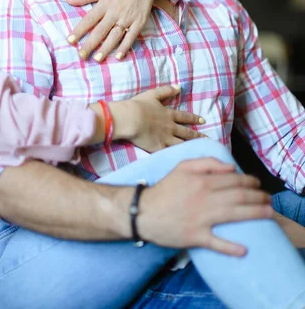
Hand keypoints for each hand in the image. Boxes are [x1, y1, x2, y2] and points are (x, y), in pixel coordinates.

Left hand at [66, 0, 164, 61]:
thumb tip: (67, 0)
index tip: (70, 41)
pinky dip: (125, 46)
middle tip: (81, 56)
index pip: (89, 19)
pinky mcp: (139, 22)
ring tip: (97, 59)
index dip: (79, 30)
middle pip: (100, 30)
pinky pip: (131, 36)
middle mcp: (114, 12)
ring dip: (106, 48)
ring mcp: (127, 18)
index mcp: (104, 4)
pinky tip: (118, 56)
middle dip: (90, 44)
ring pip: (114, 35)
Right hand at [109, 86, 205, 152]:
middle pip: (187, 132)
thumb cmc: (139, 105)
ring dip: (191, 146)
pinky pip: (170, 153)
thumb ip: (166, 91)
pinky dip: (178, 155)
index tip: (203, 120)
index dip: (194, 118)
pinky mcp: (158, 148)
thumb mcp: (153, 94)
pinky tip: (185, 158)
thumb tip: (179, 87)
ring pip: (182, 143)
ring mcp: (165, 138)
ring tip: (200, 148)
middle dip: (198, 135)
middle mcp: (170, 127)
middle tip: (207, 138)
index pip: (185, 117)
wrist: (131, 118)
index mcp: (168, 114)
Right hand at [139, 158, 272, 255]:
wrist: (144, 211)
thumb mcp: (182, 167)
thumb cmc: (166, 188)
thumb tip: (231, 167)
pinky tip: (243, 249)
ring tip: (268, 213)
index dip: (250, 182)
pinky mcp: (196, 236)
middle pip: (239, 196)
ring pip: (234, 215)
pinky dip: (231, 247)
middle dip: (258, 197)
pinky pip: (217, 243)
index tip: (258, 185)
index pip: (233, 180)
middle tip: (268, 199)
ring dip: (255, 214)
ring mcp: (201, 218)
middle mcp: (205, 198)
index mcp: (202, 181)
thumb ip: (207, 163)